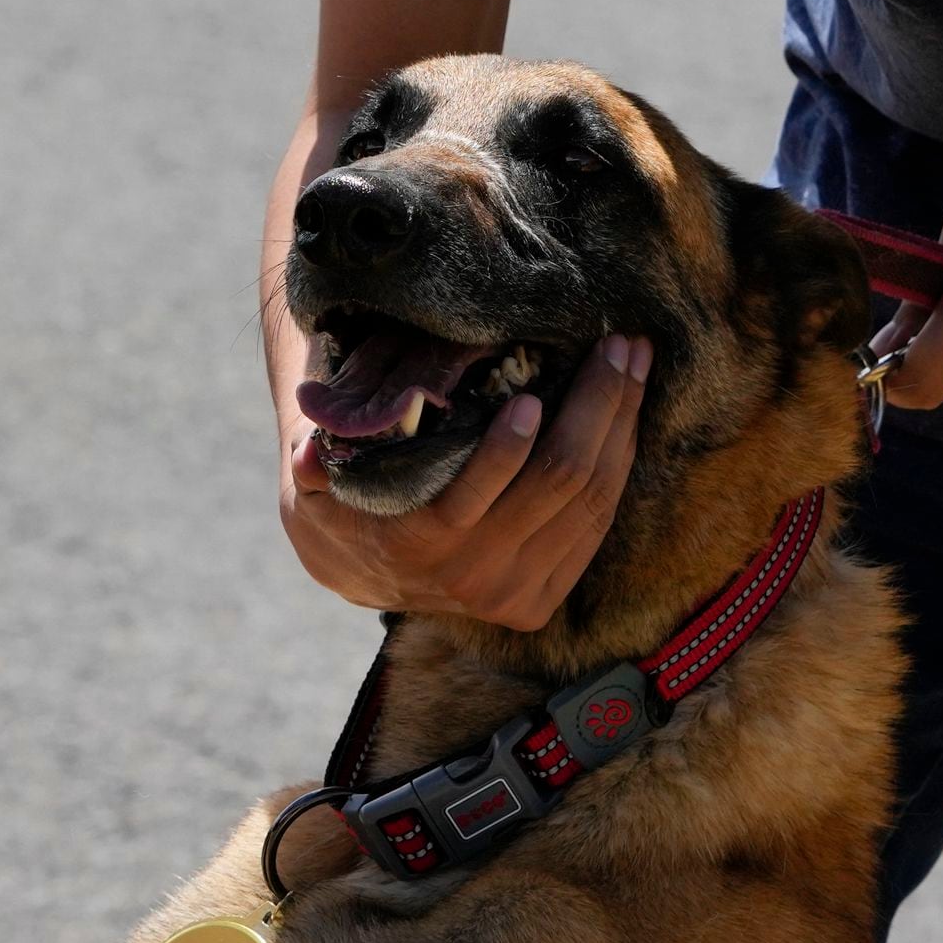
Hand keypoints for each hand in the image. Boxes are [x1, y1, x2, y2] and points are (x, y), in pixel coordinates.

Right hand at [277, 336, 649, 631]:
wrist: (364, 572)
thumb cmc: (346, 506)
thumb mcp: (316, 489)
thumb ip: (311, 466)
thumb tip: (308, 448)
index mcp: (420, 549)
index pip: (477, 496)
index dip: (510, 447)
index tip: (531, 394)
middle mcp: (476, 578)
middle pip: (557, 486)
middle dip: (597, 408)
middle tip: (618, 345)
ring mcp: (517, 593)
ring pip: (591, 503)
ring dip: (621, 427)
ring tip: (635, 364)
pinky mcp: (546, 597)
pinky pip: (599, 524)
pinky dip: (619, 464)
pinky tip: (628, 413)